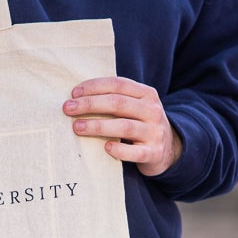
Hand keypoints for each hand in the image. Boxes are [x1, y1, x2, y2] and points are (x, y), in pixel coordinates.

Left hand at [65, 76, 182, 176]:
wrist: (168, 149)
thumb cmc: (140, 124)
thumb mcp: (135, 106)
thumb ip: (115, 98)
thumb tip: (77, 97)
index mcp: (147, 94)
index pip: (118, 84)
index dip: (94, 86)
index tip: (74, 93)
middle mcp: (153, 111)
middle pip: (118, 103)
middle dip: (90, 104)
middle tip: (68, 109)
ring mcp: (155, 132)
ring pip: (124, 126)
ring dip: (97, 126)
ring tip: (77, 127)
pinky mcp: (154, 153)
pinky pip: (135, 152)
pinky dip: (119, 150)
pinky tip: (105, 147)